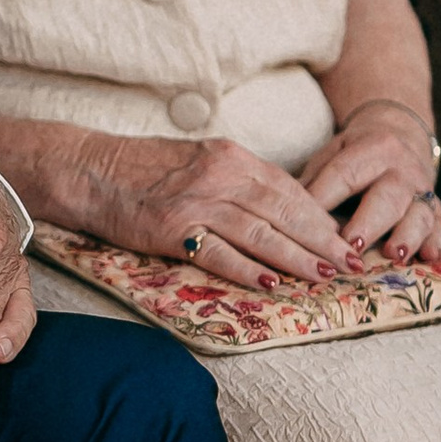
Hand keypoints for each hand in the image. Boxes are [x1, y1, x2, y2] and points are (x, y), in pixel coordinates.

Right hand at [68, 131, 357, 290]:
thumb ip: (238, 180)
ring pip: (260, 232)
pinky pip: (218, 251)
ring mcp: (196, 201)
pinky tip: (272, 284)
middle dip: (323, 240)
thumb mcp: (199, 160)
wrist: (88, 169)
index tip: (346, 238)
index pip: (289, 189)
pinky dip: (248, 269)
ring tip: (325, 277)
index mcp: (230, 156)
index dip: (321, 216)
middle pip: (284, 211)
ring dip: (297, 258)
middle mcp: (219, 175)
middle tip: (352, 265)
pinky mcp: (172, 228)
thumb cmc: (142, 169)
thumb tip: (279, 209)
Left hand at [298, 99, 440, 266]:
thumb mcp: (329, 157)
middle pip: (388, 196)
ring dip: (407, 235)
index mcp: (372, 149)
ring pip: (419, 212)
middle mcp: (402, 169)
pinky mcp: (438, 210)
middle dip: (369, 221)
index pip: (345, 174)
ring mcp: (423, 191)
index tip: (304, 224)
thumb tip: (280, 213)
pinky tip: (432, 257)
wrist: (398, 137)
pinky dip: (438, 243)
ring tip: (393, 254)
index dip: (325, 199)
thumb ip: (310, 183)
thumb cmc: (352, 156)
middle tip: (351, 245)